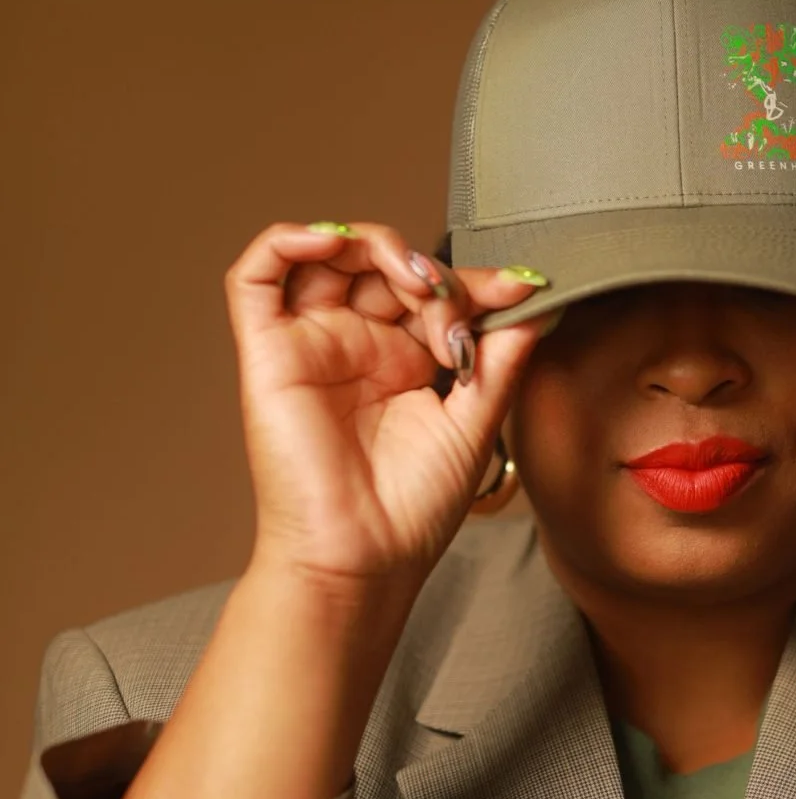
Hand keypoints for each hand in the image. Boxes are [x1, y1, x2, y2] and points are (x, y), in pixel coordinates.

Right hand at [225, 220, 552, 593]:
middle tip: (458, 316)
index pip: (432, 291)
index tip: (523, 288)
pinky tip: (330, 242)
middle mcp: (354, 345)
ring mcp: (310, 345)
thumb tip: (537, 299)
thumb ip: (503, 355)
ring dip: (373, 246)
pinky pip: (255, 276)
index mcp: (402, 361)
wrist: (364, 558)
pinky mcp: (268, 352)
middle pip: (384, 265)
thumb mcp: (475, 419)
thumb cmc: (411, 510)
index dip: (475, 281)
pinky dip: (287, 240)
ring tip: (412, 281)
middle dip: (432, 274)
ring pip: (325, 255)